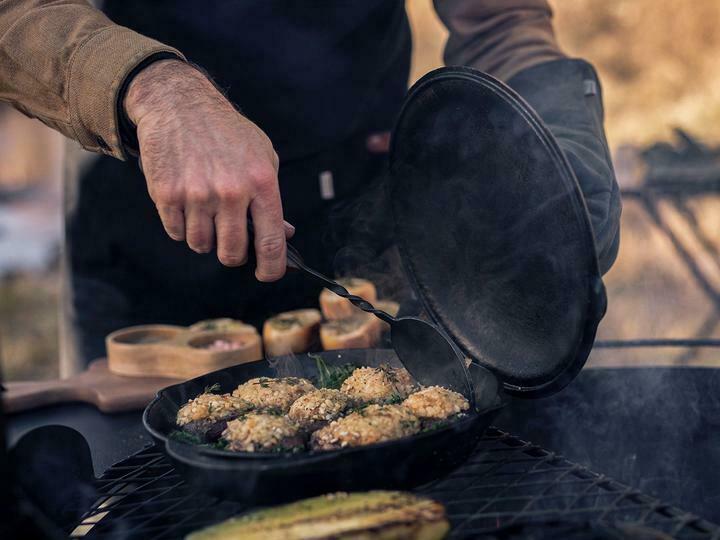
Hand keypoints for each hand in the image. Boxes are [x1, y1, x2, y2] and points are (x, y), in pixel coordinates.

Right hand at [124, 59, 292, 280]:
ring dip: (205, 238)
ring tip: (206, 213)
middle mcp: (231, 191)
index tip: (268, 274)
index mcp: (261, 183)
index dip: (272, 268)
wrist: (179, 104)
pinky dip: (182, 227)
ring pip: (201, 245)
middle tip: (230, 242)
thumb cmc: (227, 133)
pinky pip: (177, 233)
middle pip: (232, 252)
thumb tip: (284, 234)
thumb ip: (271, 198)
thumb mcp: (262, 157)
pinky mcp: (167, 194)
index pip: (272, 242)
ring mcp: (197, 194)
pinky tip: (187, 204)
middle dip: (233, 255)